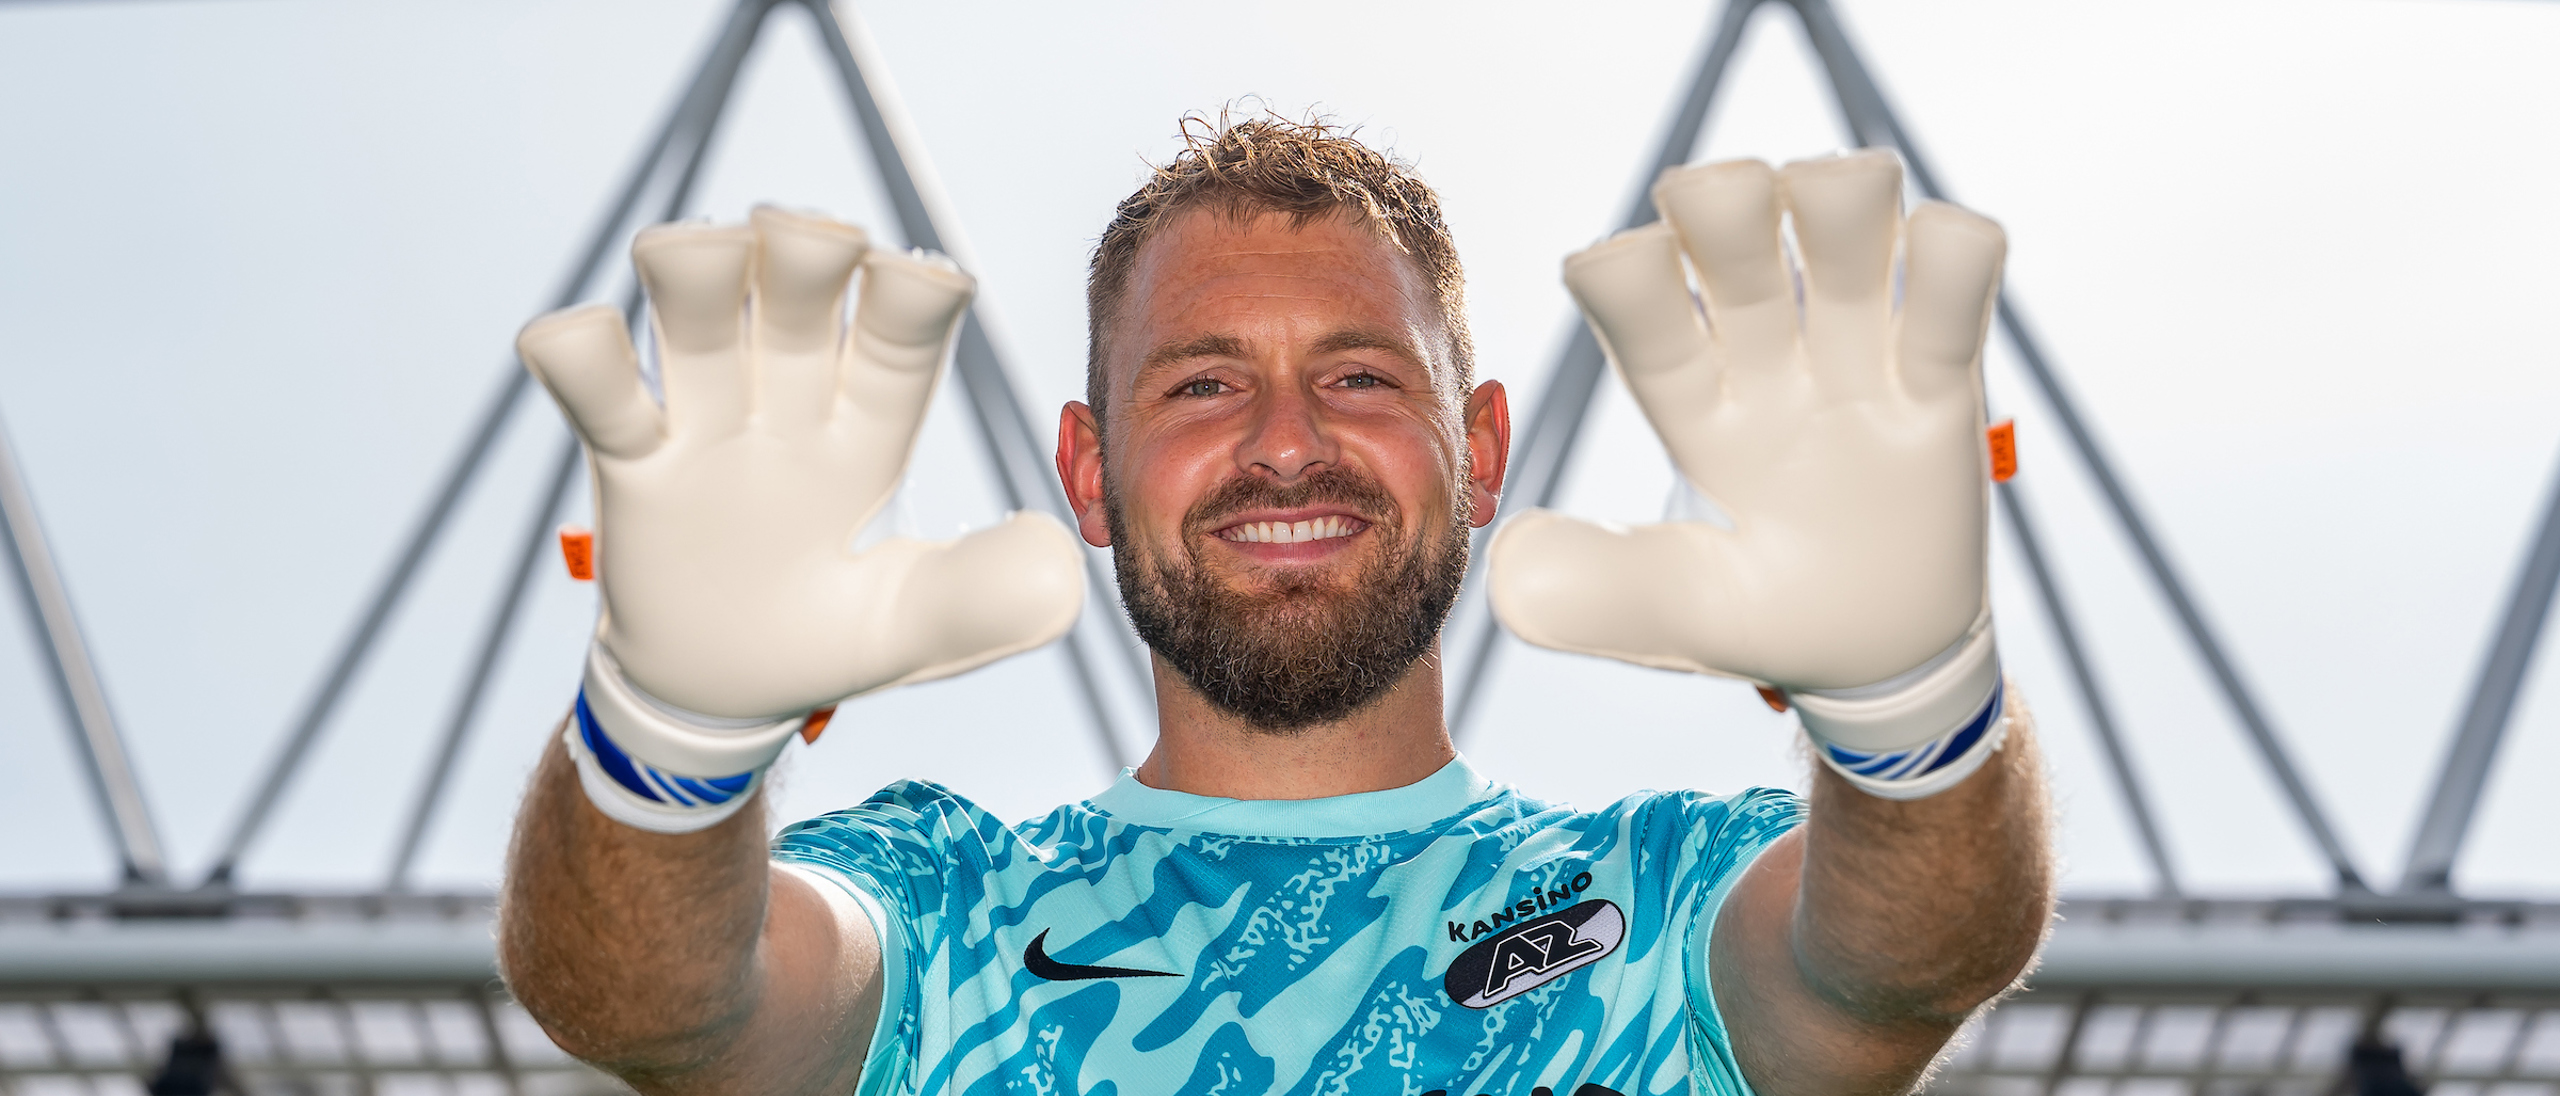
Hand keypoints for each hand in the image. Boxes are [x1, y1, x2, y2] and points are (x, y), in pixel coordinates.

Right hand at [518, 207, 1083, 724]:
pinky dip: (581, 353)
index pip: (899, 344)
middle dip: (806, 255)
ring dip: (696, 269)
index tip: (928, 277)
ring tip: (689, 253)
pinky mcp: (630, 459)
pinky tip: (575, 336)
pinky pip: (602, 393)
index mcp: (870, 427)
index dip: (913, 303)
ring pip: (698, 316)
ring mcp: (704, 419)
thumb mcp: (914, 630)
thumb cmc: (827, 636)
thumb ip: (982, 599)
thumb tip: (1060, 562)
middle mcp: (790, 401)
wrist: (718, 695)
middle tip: (815, 241)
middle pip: (799, 300)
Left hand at [1488, 151, 2004, 741]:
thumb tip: (1504, 565)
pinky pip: (1954, 278)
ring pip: (1842, 216)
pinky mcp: (1941, 370)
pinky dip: (1952, 252)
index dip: (1625, 276)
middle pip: (1731, 230)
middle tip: (1726, 209)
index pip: (1639, 308)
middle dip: (1722, 201)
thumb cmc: (1763, 614)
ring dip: (1839, 193)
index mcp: (1686, 399)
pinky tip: (1940, 287)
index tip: (1618, 271)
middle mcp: (1761, 350)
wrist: (1881, 655)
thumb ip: (1594, 592)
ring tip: (1843, 219)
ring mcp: (1853, 349)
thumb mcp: (1676, 616)